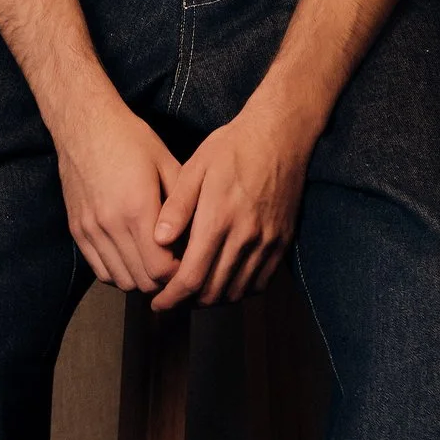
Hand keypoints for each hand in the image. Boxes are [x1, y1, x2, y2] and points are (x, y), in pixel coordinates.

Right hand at [52, 94, 182, 295]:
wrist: (84, 124)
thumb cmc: (130, 140)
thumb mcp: (167, 164)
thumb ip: (182, 205)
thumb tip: (199, 238)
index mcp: (138, 209)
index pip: (162, 269)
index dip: (180, 273)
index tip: (191, 263)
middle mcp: (111, 225)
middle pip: (143, 281)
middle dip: (164, 280)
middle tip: (177, 267)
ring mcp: (91, 230)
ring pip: (121, 281)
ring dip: (141, 278)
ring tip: (155, 263)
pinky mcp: (77, 230)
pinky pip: (100, 270)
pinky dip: (119, 272)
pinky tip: (132, 257)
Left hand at [151, 98, 316, 308]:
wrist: (281, 135)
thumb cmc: (233, 146)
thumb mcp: (196, 167)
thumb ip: (177, 207)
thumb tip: (158, 241)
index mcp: (219, 219)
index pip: (192, 277)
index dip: (171, 298)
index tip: (157, 304)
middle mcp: (245, 236)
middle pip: (213, 292)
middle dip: (187, 303)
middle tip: (171, 300)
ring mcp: (268, 241)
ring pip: (237, 291)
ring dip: (213, 299)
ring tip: (193, 293)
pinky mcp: (282, 242)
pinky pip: (261, 282)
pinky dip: (240, 291)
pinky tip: (224, 282)